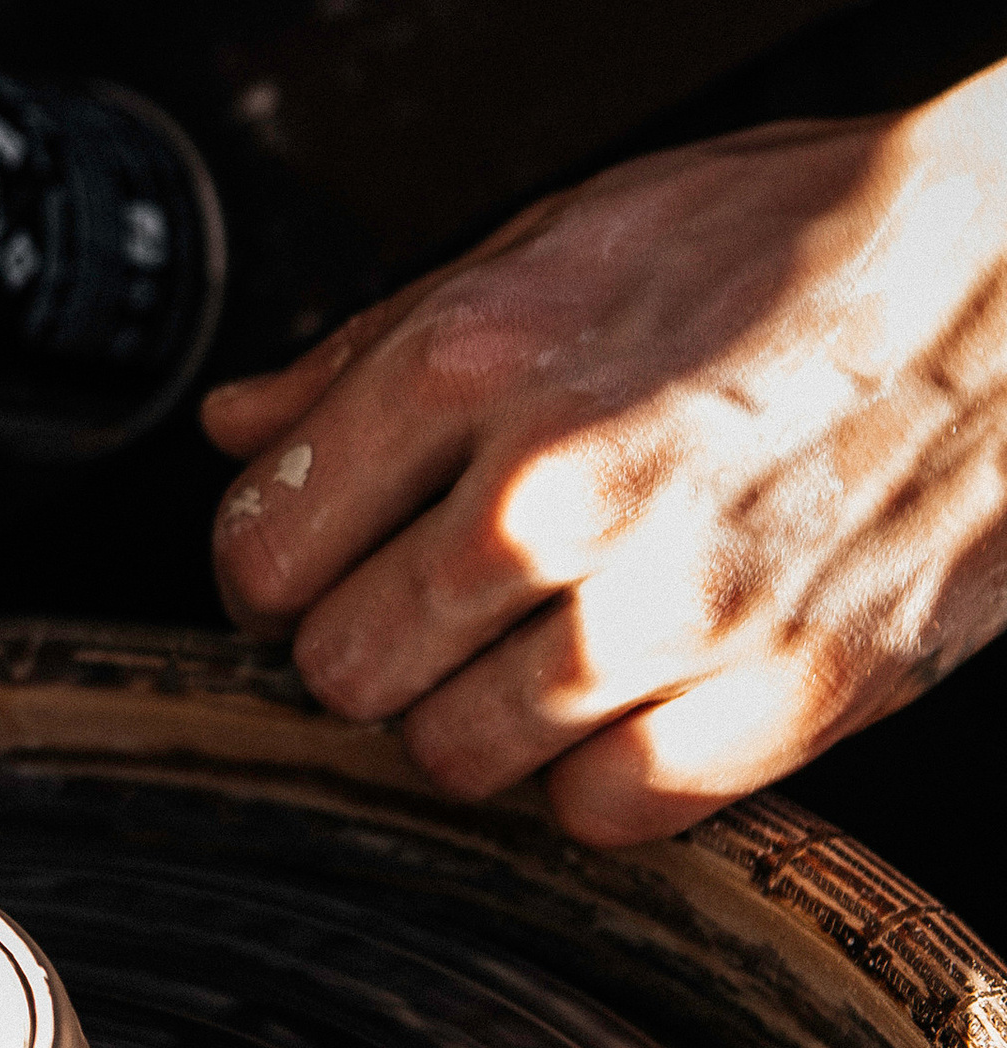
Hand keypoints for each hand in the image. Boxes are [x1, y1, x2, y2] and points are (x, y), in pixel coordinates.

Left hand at [203, 70, 1006, 840]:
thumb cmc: (801, 238)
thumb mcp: (563, 235)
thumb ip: (377, 345)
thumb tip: (245, 425)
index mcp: (478, 359)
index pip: (266, 544)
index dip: (271, 568)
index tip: (304, 567)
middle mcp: (556, 492)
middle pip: (344, 669)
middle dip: (365, 646)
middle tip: (426, 607)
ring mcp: (674, 610)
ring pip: (454, 758)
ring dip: (470, 718)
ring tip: (535, 646)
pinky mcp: (788, 697)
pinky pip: (599, 812)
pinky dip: (592, 775)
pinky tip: (624, 700)